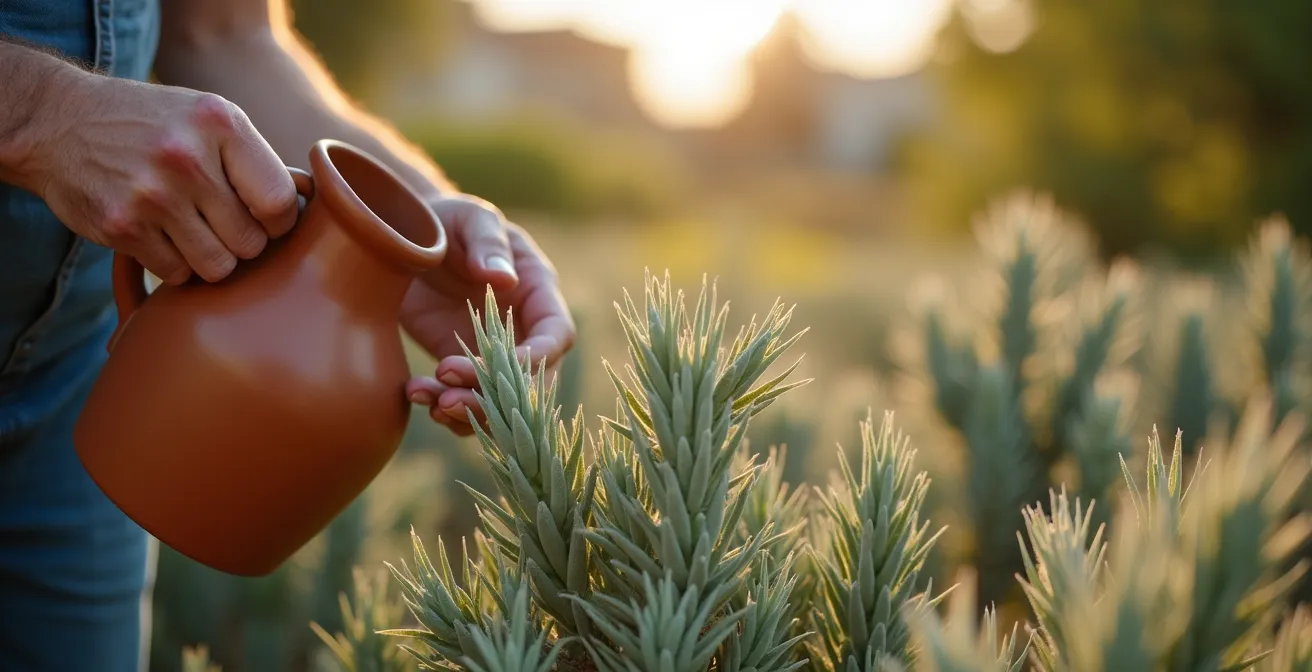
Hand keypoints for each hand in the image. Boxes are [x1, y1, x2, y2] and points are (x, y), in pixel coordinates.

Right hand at [15, 70, 297, 283]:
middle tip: (220, 221)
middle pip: (250, 242)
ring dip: (211, 257)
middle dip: (242, 240)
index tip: (265, 217)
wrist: (61, 121)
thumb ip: (257, 160)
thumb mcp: (210, 119)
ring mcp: (150, 196)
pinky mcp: (121, 227)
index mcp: (220, 125)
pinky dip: (174, 263)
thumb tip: (311, 202)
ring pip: (217, 266)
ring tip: (192, 228)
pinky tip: (159, 232)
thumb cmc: (157, 126)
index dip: (279, 221)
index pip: (279, 202)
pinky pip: (176, 274)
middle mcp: (186, 158)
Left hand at [401, 195, 574, 435]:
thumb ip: (487, 244)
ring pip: (498, 400)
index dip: (539, 357)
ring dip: (470, 412)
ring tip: (434, 404)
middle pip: (530, 380)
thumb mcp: (469, 219)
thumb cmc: (449, 218)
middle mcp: (522, 328)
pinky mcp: (459, 362)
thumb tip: (503, 279)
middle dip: (496, 395)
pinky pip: (462, 397)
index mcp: (537, 291)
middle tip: (452, 396)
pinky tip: (415, 394)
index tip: (504, 367)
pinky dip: (441, 405)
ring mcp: (491, 351)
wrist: (405, 236)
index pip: (556, 334)